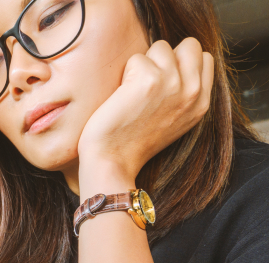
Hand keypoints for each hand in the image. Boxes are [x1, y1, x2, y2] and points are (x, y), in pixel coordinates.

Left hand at [77, 38, 213, 191]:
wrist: (112, 161)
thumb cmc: (133, 142)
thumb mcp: (175, 120)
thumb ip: (184, 92)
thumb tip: (177, 63)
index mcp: (201, 102)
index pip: (204, 57)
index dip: (180, 63)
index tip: (161, 84)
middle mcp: (192, 91)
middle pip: (188, 45)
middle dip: (165, 57)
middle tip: (146, 84)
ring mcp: (173, 83)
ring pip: (160, 47)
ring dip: (142, 64)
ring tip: (132, 93)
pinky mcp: (148, 79)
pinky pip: (137, 58)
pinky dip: (124, 74)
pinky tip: (122, 97)